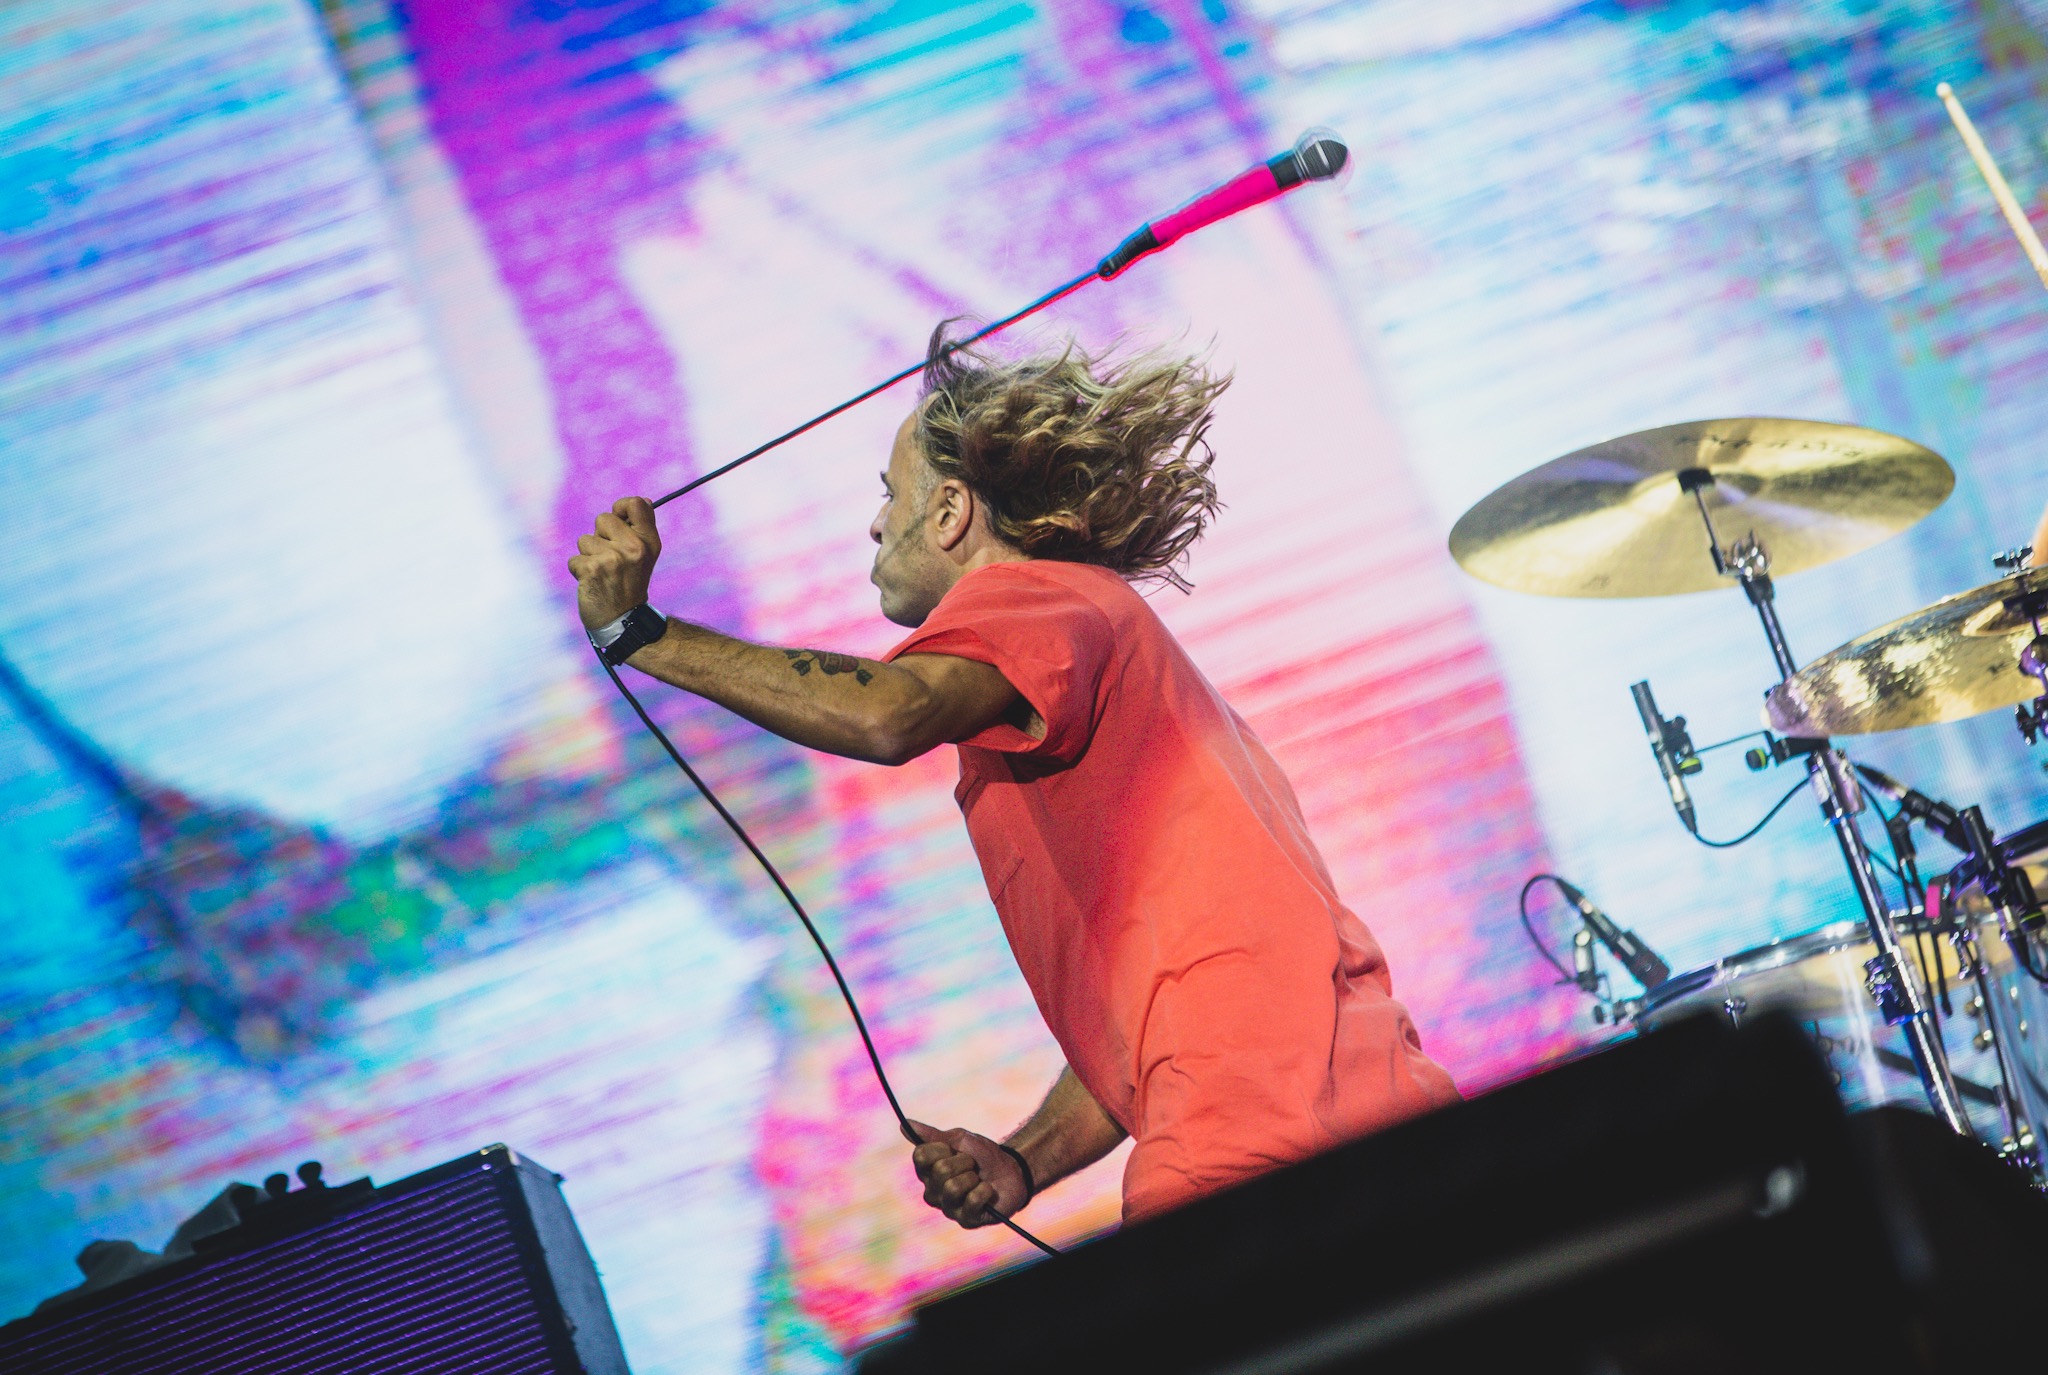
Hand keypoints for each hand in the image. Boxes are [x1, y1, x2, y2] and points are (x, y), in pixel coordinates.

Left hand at [567, 497, 660, 631]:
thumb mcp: (645, 556)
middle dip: (600, 536)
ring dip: (588, 556)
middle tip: (611, 559)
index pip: (636, 503)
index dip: (622, 507)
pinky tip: (592, 583)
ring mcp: (612, 559)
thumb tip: (645, 501)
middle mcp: (634, 548)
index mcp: (649, 541)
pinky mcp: (592, 570)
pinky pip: (574, 559)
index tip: (619, 521)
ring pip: (585, 540)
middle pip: (603, 518)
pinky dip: (578, 571)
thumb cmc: (631, 584)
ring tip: (602, 573)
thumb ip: (641, 529)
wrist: (624, 621)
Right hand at [907, 1120, 1028, 1227]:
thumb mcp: (960, 1140)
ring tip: (979, 1179)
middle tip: (973, 1165)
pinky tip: (987, 1192)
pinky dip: (985, 1190)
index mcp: (927, 1171)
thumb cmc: (982, 1155)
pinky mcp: (965, 1221)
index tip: (953, 1148)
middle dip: (964, 1161)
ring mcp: (947, 1208)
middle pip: (941, 1170)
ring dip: (973, 1177)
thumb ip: (933, 1136)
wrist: (1012, 1171)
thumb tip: (904, 1125)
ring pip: (953, 1187)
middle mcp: (932, 1191)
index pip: (921, 1156)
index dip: (942, 1147)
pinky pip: (972, 1201)